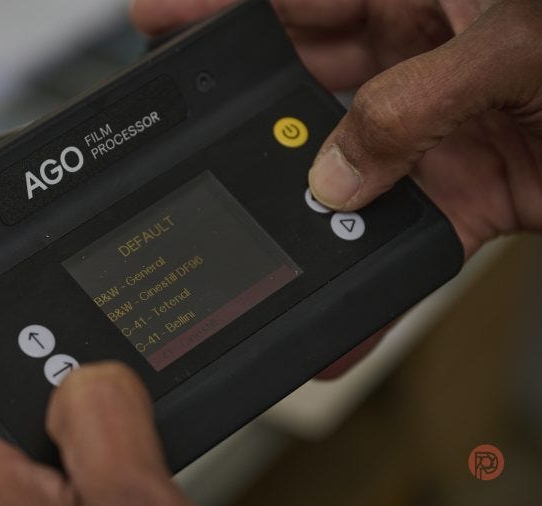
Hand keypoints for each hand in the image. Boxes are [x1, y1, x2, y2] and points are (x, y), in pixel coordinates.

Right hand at [132, 0, 541, 259]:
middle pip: (301, 91)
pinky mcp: (464, 193)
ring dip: (301, 218)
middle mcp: (413, 57)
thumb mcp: (514, 42)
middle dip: (247, 128)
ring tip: (255, 249)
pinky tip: (337, 318)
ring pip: (341, 177)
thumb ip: (410, 104)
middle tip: (197, 158)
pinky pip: (400, 243)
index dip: (215, 6)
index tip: (154, 25)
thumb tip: (336, 171)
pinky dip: (369, 288)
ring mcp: (432, 131)